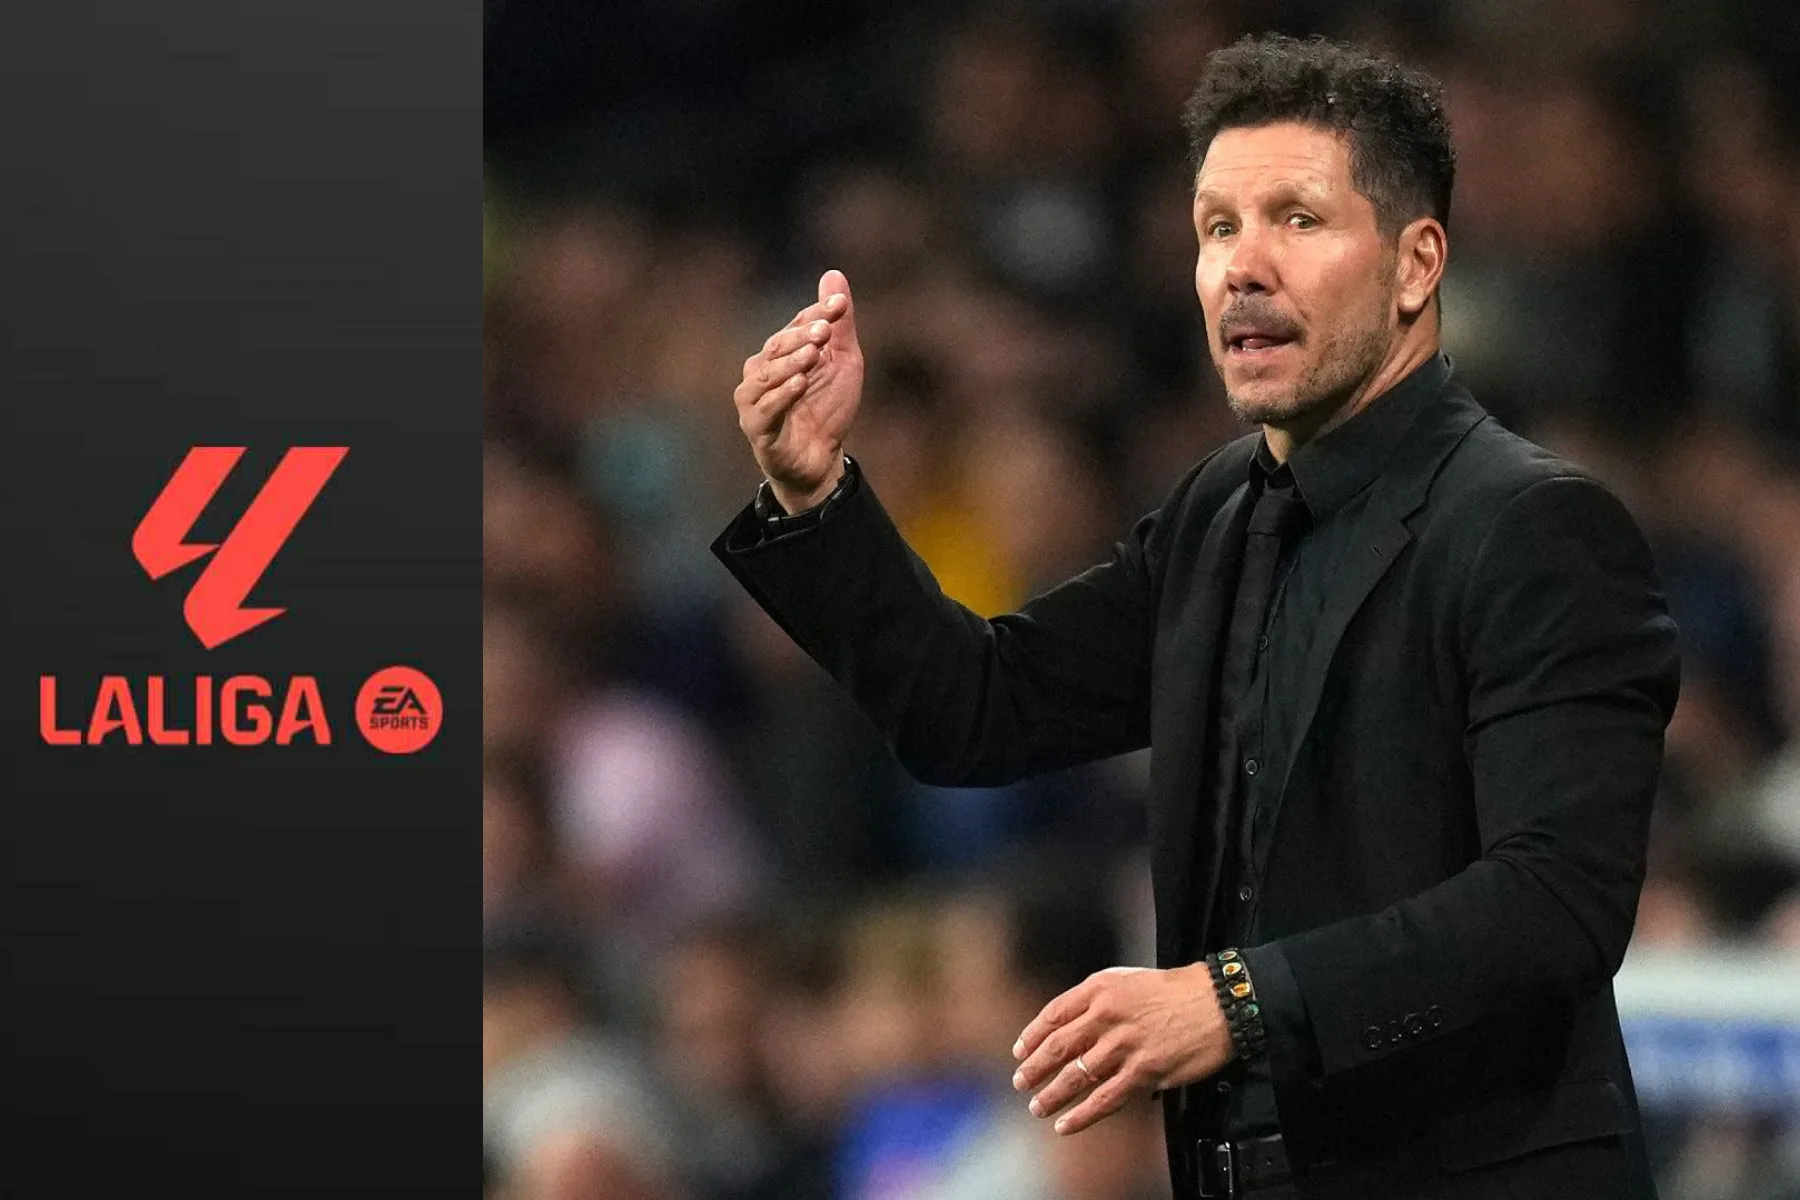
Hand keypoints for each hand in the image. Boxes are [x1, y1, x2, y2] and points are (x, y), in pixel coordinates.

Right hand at [734, 268, 863, 513]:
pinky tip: (799, 384)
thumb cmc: (827, 407)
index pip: (797, 325)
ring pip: (767, 375)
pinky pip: (766, 408)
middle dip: (802, 335)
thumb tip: (833, 274)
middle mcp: (761, 370)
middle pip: (778, 346)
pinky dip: (781, 395)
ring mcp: (754, 399)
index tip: (840, 304)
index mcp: (779, 352)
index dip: (817, 313)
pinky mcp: (757, 427)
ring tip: (812, 354)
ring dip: (790, 362)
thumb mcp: (841, 361)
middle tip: (825, 328)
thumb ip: (838, 322)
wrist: (822, 459)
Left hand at [1010, 964, 1232, 1134]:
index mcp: (1100, 989)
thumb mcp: (1128, 979)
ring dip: (1052, 1095)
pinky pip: (1104, 1100)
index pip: (1054, 1015)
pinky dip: (1081, 1116)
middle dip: (1034, 1068)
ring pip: (1077, 1076)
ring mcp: (1125, 1046)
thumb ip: (1096, 999)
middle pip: (1059, 1047)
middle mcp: (1107, 1015)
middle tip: (1020, 1082)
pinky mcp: (1144, 1072)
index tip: (1020, 1052)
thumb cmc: (1174, 991)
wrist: (1218, 1003)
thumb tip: (1068, 1025)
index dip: (1032, 1036)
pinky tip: (1066, 1125)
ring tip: (1037, 1106)